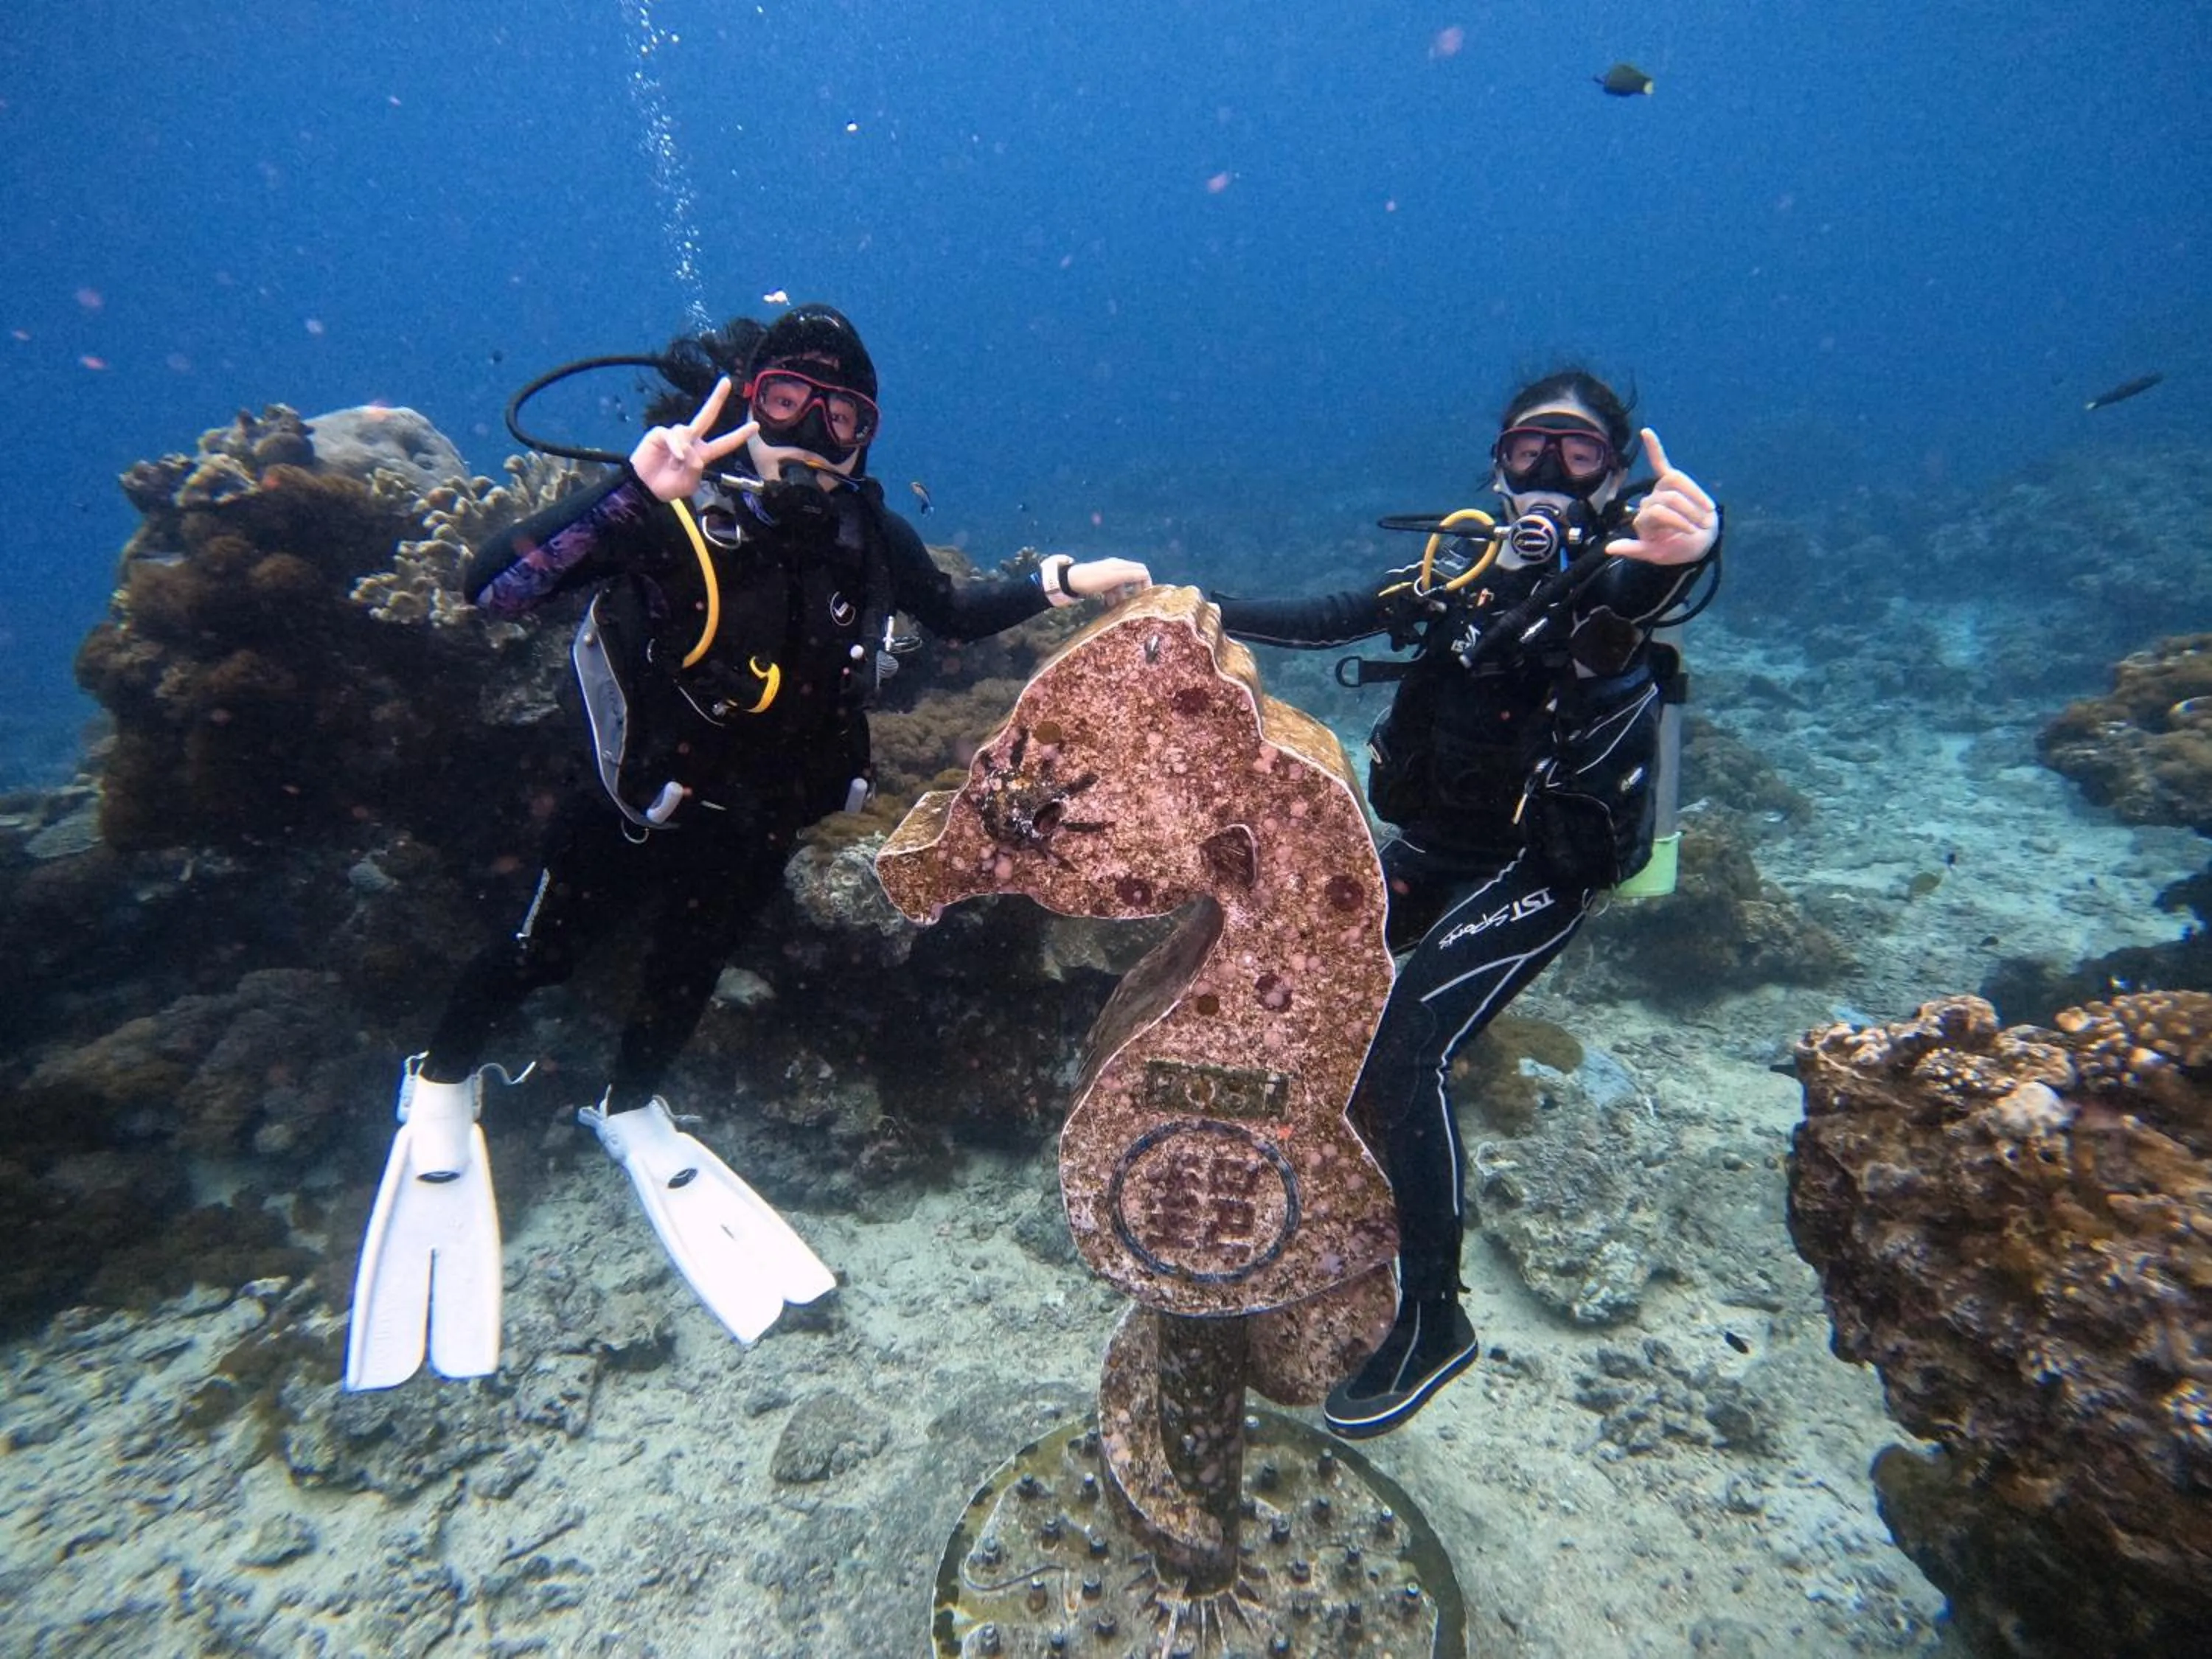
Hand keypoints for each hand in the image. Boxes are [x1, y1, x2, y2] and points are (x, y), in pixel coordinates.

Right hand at [629, 377, 758, 502]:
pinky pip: (673, 435)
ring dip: (684, 449)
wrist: (645, 488)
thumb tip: (690, 451)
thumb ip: (695, 469)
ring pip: (688, 431)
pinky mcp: (661, 433)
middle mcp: (692, 440)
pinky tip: (672, 457)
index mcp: (703, 454)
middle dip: (717, 398)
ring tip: (675, 464)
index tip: (756, 426)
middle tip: (727, 382)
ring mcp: (677, 435)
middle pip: (707, 415)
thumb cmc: (667, 487)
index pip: (725, 443)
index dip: (739, 435)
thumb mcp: (688, 484)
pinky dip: (675, 446)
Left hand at [1041, 555, 1152, 606]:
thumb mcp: (1113, 578)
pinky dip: (1113, 598)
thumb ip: (1130, 575)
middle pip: (1133, 578)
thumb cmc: (1092, 580)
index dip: (1147, 583)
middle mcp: (1116, 568)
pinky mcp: (1100, 582)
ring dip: (1123, 597)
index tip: (1145, 597)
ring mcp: (1108, 575)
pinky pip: (1112, 590)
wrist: (1069, 581)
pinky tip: (1109, 605)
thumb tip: (1146, 576)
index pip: (1142, 570)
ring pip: (1122, 586)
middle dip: (1135, 591)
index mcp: (1121, 565)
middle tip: (1135, 604)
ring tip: (1119, 608)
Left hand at [1609, 429, 1717, 565]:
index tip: (1694, 534)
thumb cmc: (1677, 548)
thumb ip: (1634, 549)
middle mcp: (1649, 502)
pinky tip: (1646, 432)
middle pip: (1668, 499)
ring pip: (1675, 485)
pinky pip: (1660, 461)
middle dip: (1687, 513)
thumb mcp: (1656, 554)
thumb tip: (1608, 548)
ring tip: (1704, 515)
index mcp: (1643, 519)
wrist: (1698, 542)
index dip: (1677, 521)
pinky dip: (1653, 446)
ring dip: (1693, 500)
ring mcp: (1659, 490)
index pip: (1658, 512)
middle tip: (1700, 527)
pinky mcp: (1670, 480)